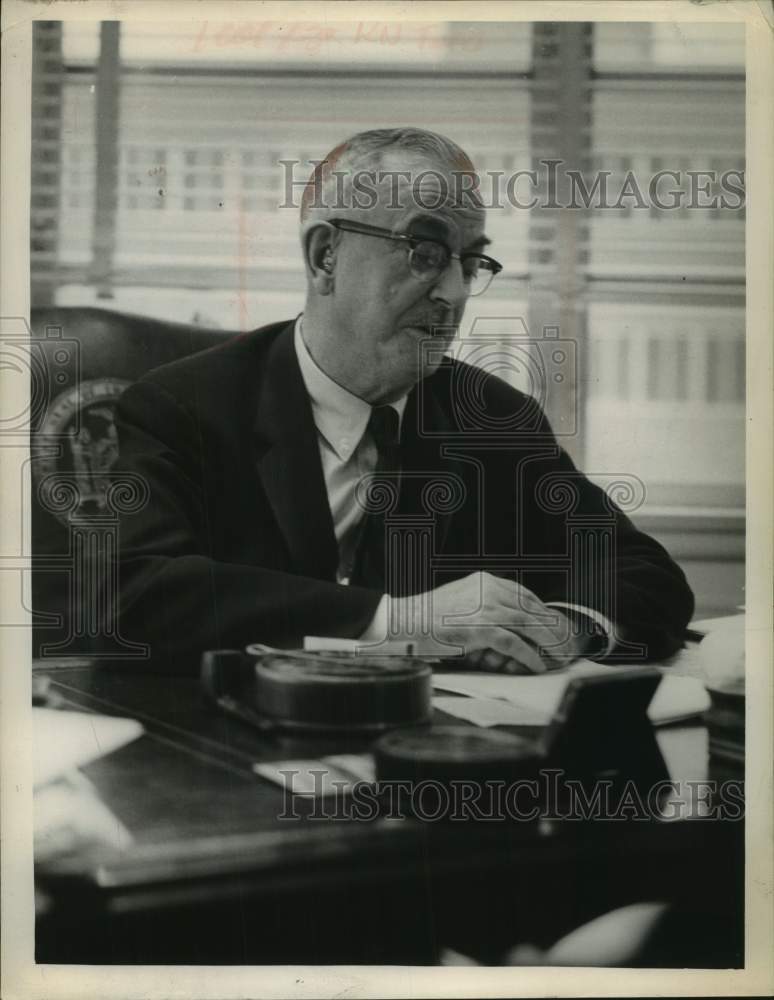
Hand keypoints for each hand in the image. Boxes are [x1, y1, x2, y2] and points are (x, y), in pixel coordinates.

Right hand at [391, 572, 590, 673]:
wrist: (405, 621)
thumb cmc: (429, 616)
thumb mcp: (461, 598)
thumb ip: (484, 603)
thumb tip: (510, 620)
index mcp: (485, 581)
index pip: (524, 594)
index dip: (543, 611)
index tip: (555, 624)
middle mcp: (488, 590)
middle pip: (532, 608)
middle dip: (552, 626)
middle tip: (565, 641)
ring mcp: (485, 609)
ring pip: (529, 624)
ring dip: (548, 641)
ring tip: (559, 654)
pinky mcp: (480, 629)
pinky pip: (514, 644)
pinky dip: (528, 656)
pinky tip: (536, 665)